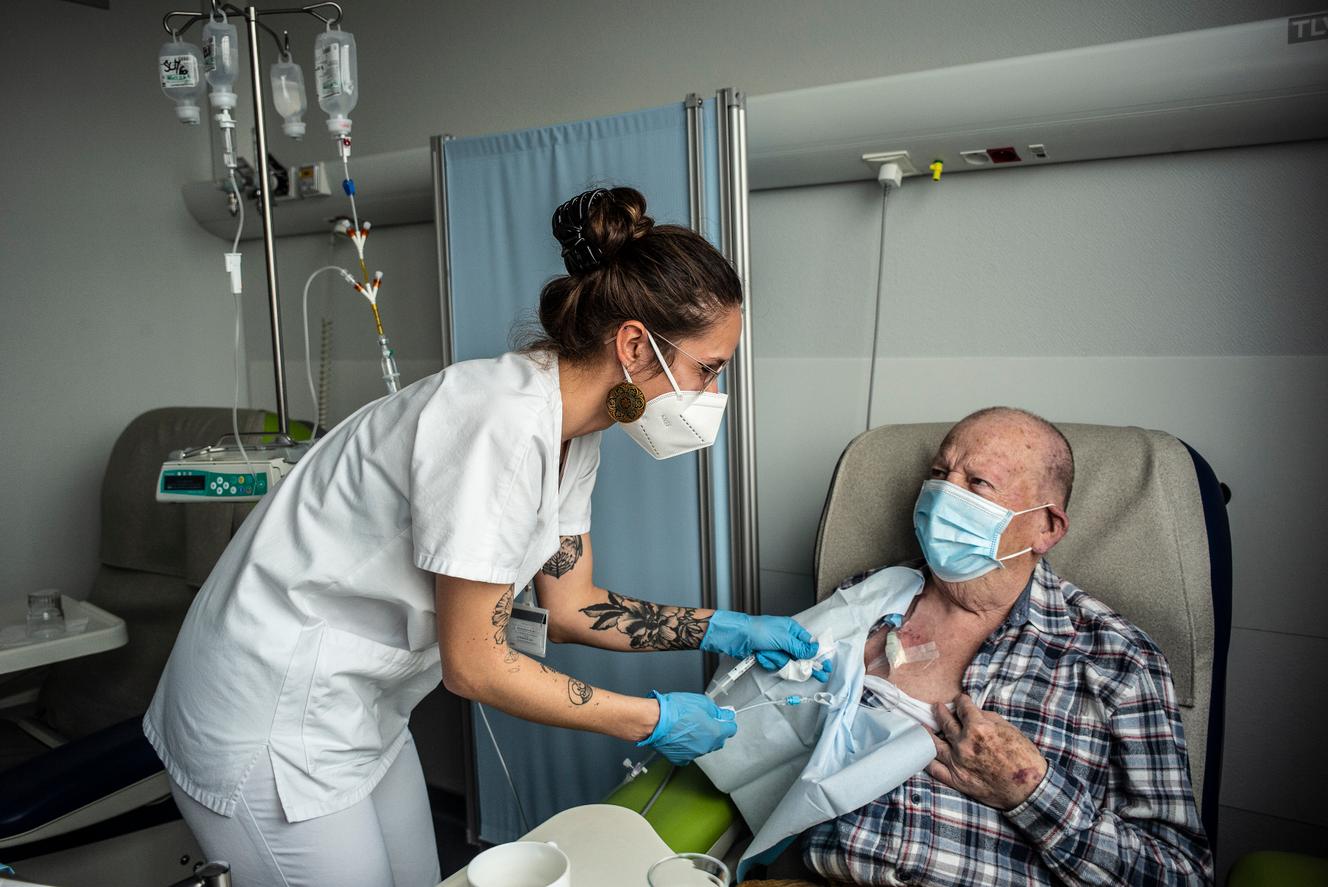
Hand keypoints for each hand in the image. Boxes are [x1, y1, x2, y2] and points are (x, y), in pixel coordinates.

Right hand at [638, 691, 737, 764]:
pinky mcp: (680, 758)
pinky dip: (687, 746)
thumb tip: (725, 714)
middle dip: (714, 731)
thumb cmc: (675, 711)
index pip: (731, 729)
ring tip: (688, 726)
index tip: (722, 718)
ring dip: (700, 739)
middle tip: (704, 719)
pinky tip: (680, 736)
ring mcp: (693, 754)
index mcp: (715, 733)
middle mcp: (706, 746)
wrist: (655, 721)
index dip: (726, 722)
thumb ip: (717, 711)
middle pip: (718, 740)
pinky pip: (689, 753)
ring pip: (703, 747)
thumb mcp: (702, 703)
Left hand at [702, 612, 826, 679]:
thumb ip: (799, 646)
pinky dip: (767, 661)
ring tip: (766, 652)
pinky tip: (760, 655)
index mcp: (792, 630)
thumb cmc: (757, 630)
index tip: (825, 666)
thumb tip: (814, 650)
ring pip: (786, 662)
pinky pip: (774, 665)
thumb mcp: (782, 637)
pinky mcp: (768, 656)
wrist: (735, 636)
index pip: (809, 644)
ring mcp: (776, 649)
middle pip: (800, 657)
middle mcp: (786, 639)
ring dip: (776, 660)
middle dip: (801, 664)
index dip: (817, 656)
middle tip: (819, 675)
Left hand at [925, 693, 1047, 809]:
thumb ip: (987, 718)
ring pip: (935, 743)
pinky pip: (935, 768)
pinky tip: (925, 753)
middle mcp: (964, 744)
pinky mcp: (956, 779)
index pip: (962, 708)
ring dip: (929, 732)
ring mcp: (958, 762)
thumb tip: (974, 712)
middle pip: (946, 722)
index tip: (960, 700)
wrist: (1029, 788)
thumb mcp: (1008, 729)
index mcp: (978, 728)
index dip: (961, 701)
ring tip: (925, 726)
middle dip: (941, 712)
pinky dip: (928, 760)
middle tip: (938, 707)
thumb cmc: (1023, 758)